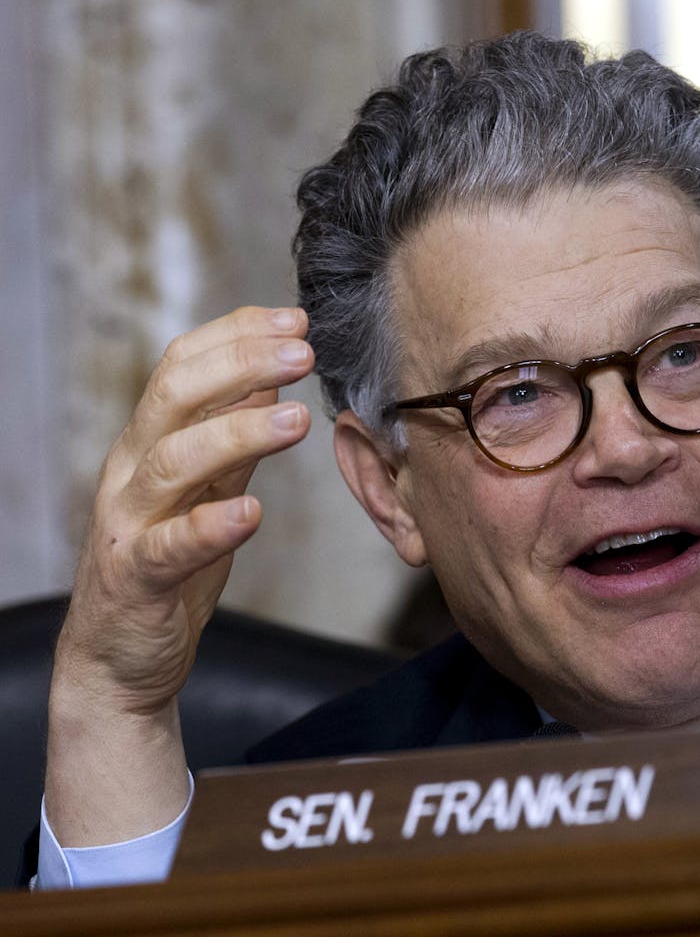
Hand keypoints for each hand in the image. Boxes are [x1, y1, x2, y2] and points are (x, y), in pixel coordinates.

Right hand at [47, 306, 314, 844]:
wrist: (118, 657)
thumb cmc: (169, 565)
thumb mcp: (206, 490)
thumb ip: (232, 438)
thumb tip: (270, 379)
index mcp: (149, 443)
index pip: (181, 368)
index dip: (235, 336)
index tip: (293, 319)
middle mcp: (131, 472)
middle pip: (174, 398)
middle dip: (240, 365)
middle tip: (304, 350)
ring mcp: (130, 523)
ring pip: (174, 462)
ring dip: (238, 433)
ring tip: (297, 420)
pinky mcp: (137, 577)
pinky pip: (171, 546)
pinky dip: (211, 526)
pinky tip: (252, 514)